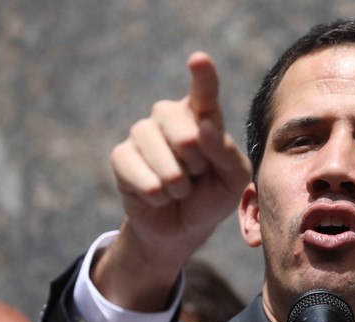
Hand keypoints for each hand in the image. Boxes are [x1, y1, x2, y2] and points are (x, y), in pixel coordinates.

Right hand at [95, 52, 251, 309]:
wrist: (183, 227)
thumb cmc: (212, 196)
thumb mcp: (232, 178)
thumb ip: (226, 152)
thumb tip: (204, 127)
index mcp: (202, 115)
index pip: (203, 92)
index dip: (202, 76)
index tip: (199, 60)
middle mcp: (170, 117)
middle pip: (185, 131)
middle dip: (197, 164)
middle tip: (198, 175)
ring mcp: (142, 133)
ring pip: (162, 156)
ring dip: (177, 184)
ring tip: (179, 188)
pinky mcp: (122, 156)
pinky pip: (140, 175)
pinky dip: (156, 195)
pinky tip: (158, 196)